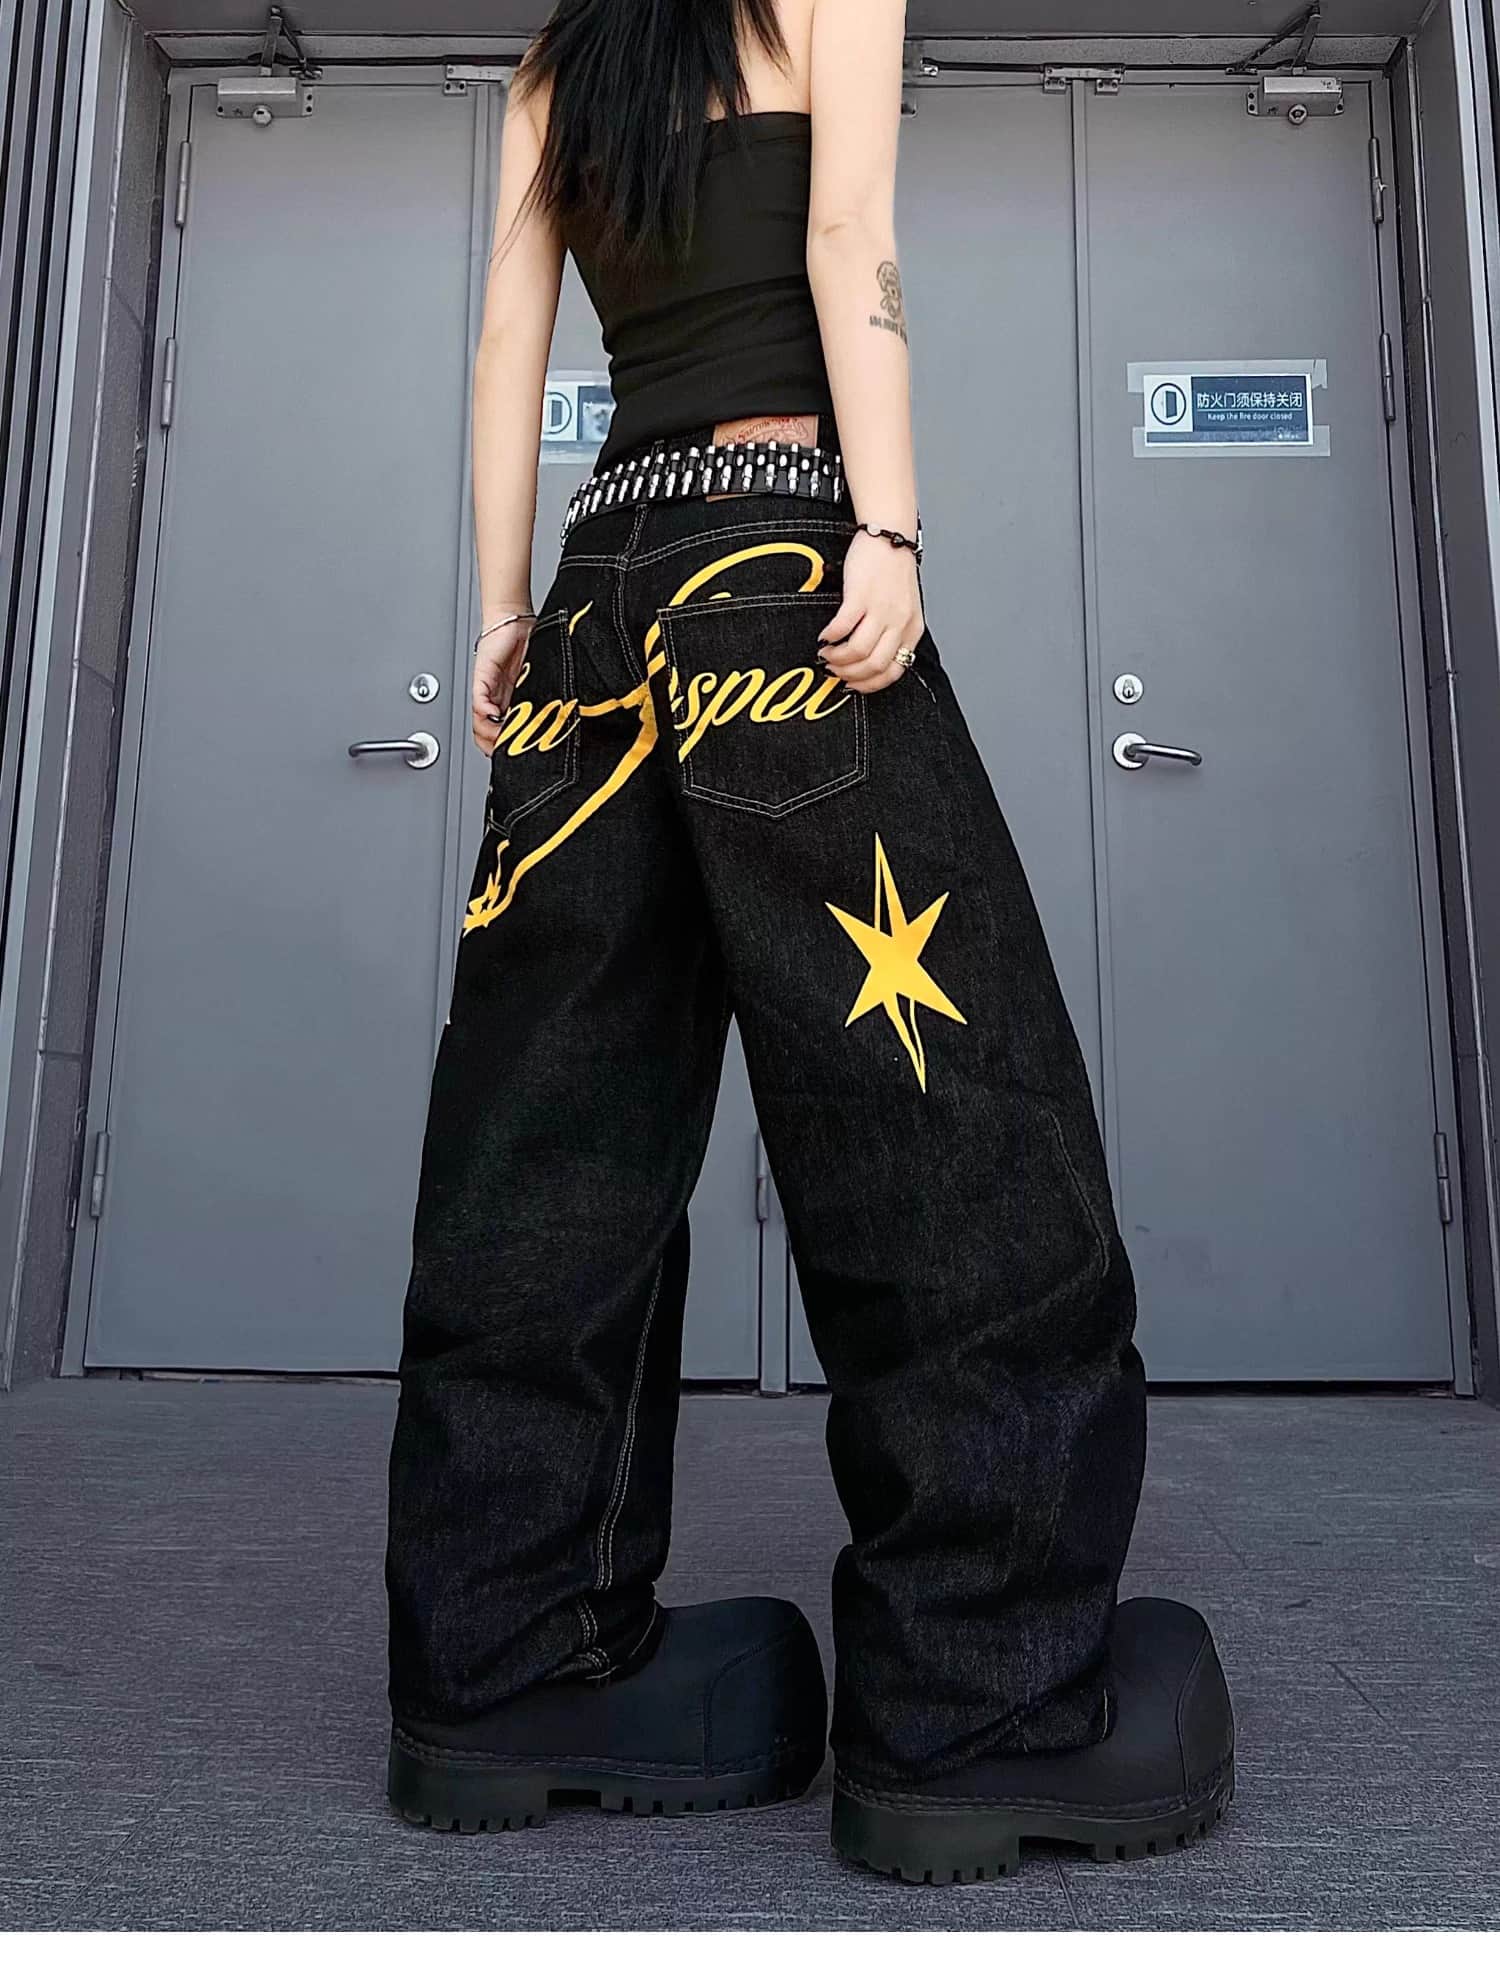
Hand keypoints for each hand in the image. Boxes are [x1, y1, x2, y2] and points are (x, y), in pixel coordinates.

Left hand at [472, 611, 533, 753]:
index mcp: (509, 700)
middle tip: (509, 753)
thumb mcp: (540, 677)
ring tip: (503, 736)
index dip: (505, 747)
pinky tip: (494, 717)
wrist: (516, 616)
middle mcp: (495, 697)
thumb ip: (543, 696)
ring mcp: (487, 688)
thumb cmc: (528, 641)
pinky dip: (485, 713)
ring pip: (479, 723)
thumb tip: (558, 719)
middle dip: (496, 747)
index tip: (518, 756)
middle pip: (486, 733)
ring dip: (490, 733)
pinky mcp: (482, 676)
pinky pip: (478, 701)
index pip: (501, 732)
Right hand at [817, 530, 924, 693]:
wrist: (890, 536)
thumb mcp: (903, 608)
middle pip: (874, 665)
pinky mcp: (861, 595)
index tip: (852, 683)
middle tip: (833, 670)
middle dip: (849, 674)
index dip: (869, 684)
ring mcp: (881, 609)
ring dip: (837, 659)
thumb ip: (892, 633)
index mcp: (912, 629)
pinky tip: (824, 636)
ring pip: (859, 651)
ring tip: (826, 653)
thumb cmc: (893, 571)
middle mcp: (899, 622)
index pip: (893, 671)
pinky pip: (843, 627)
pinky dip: (830, 637)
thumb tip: (867, 660)